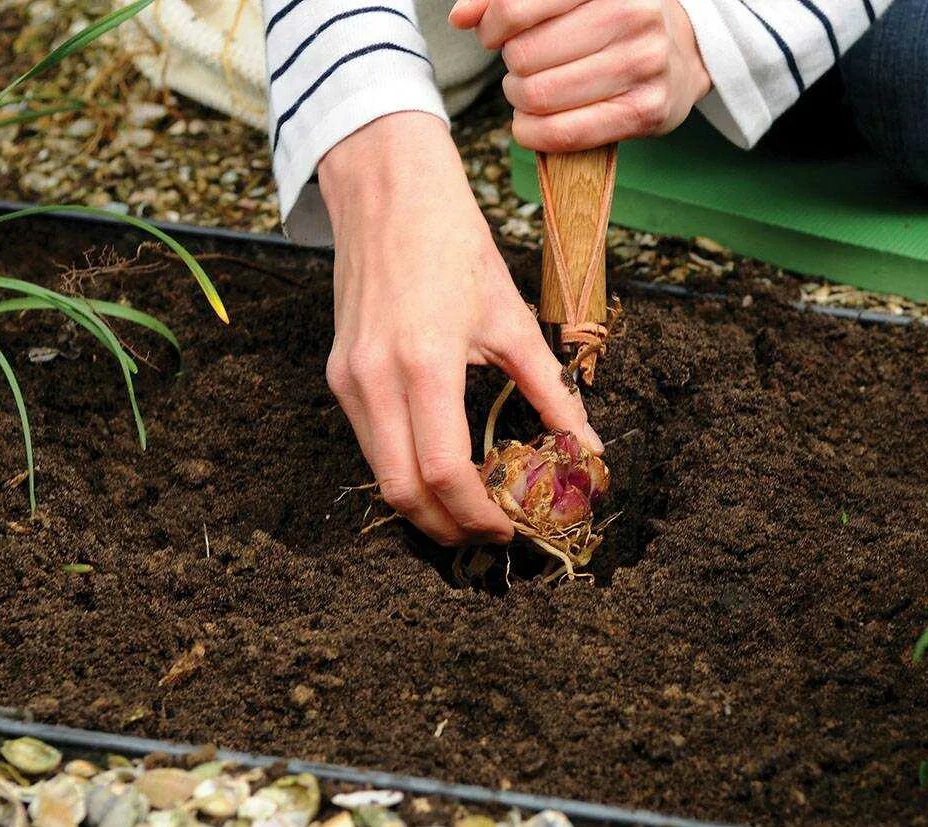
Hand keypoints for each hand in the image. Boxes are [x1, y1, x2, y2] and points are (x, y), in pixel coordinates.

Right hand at [319, 112, 601, 546]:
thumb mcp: (513, 320)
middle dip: (446, 527)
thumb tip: (589, 448)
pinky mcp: (338, 373)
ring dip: (424, 504)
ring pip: (380, 474)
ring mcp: (349, 379)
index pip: (444, 474)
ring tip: (471, 505)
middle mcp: (374, 379)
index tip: (511, 527)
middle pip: (402, 492)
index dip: (478, 515)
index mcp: (424, 364)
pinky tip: (440, 465)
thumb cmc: (456, 245)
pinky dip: (404, 469)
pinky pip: (369, 442)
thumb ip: (552, 392)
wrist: (390, 191)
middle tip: (489, 533)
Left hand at [449, 0, 710, 151]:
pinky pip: (566, 132)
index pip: (517, 6)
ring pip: (541, 96)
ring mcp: (643, 63)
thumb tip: (461, 18)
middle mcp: (631, 13)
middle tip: (521, 67)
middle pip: (524, 56)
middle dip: (510, 67)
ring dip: (519, 101)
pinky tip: (530, 125)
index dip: (492, 25)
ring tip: (528, 93)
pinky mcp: (646, 110)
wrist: (683, 53)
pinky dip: (533, 133)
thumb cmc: (610, 18)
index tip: (494, 34)